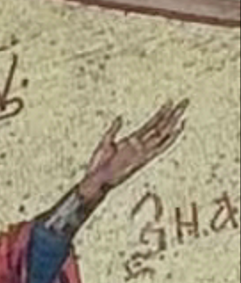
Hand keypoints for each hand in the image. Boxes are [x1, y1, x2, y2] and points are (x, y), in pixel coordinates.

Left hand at [69, 100, 187, 215]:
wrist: (98, 180)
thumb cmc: (99, 166)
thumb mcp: (105, 142)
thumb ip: (113, 129)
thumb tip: (120, 117)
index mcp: (133, 141)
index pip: (151, 124)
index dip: (161, 113)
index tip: (170, 102)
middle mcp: (141, 145)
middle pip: (161, 126)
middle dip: (173, 114)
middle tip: (184, 102)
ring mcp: (143, 151)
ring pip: (163, 132)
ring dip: (173, 120)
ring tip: (182, 108)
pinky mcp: (143, 157)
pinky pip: (160, 146)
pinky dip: (170, 137)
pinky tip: (178, 127)